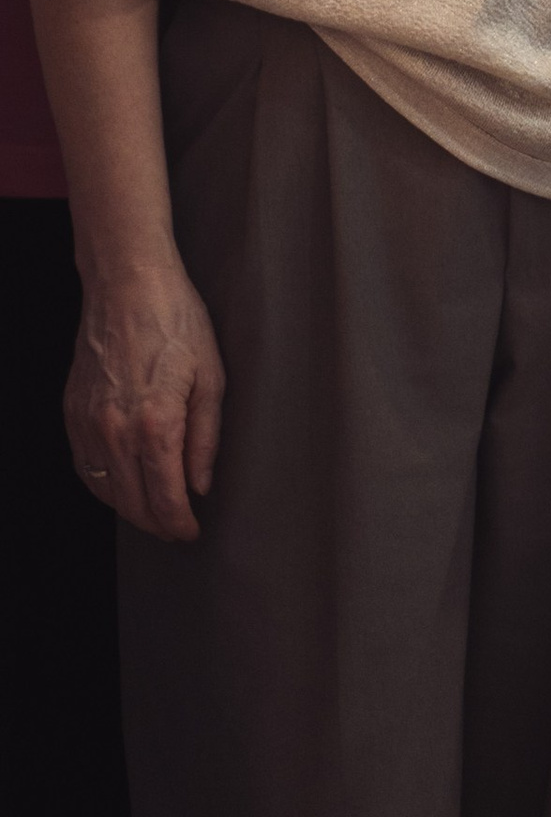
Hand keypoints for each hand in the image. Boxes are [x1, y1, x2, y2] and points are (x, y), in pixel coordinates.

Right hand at [65, 256, 224, 540]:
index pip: (165, 497)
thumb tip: (200, 485)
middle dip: (157, 524)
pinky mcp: (73, 413)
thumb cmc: (176, 320)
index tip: (191, 532)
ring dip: (130, 509)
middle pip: (132, 503)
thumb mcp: (212, 376)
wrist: (128, 284)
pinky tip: (122, 483)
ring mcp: (88, 423)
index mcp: (155, 422)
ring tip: (154, 510)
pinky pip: (85, 467)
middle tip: (177, 527)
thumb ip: (205, 438)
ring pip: (106, 490)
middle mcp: (116, 430)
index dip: (180, 523)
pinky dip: (104, 484)